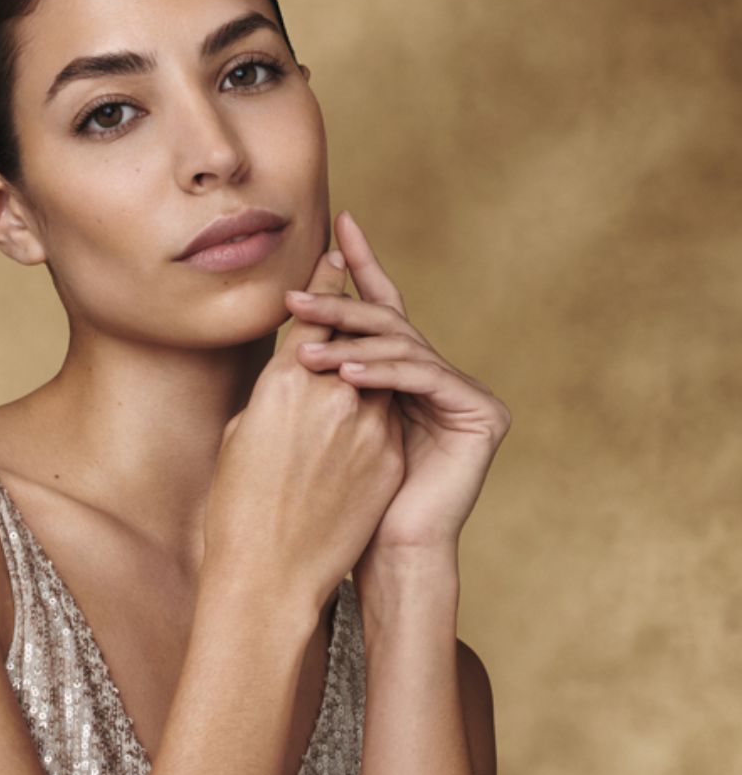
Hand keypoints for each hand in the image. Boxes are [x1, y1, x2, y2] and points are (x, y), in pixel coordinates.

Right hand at [203, 244, 404, 615]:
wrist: (271, 574)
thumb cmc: (235, 504)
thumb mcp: (241, 433)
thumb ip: (275, 394)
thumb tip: (294, 380)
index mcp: (286, 382)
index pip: (314, 316)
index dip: (326, 283)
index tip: (337, 257)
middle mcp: (334, 394)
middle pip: (354, 338)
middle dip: (353, 318)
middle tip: (355, 284)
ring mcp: (370, 426)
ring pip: (377, 376)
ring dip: (368, 367)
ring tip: (358, 364)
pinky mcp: (390, 458)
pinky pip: (389, 417)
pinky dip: (377, 410)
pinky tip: (362, 421)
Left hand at [285, 211, 511, 590]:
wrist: (378, 551)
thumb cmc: (341, 493)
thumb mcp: (322, 414)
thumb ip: (323, 366)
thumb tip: (292, 314)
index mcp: (400, 372)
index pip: (379, 307)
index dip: (361, 265)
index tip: (340, 222)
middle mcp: (434, 374)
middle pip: (387, 321)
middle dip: (338, 304)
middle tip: (295, 296)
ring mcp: (462, 392)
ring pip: (403, 345)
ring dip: (350, 340)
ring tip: (305, 348)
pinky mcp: (482, 413)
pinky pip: (426, 377)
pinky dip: (383, 372)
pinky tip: (344, 374)